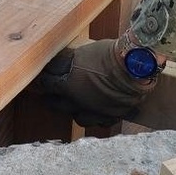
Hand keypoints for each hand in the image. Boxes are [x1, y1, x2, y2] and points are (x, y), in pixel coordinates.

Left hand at [34, 39, 158, 126]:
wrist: (136, 69)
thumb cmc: (110, 55)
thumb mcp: (84, 52)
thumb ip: (70, 61)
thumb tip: (60, 62)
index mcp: (68, 86)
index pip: (48, 85)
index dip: (42, 81)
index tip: (39, 79)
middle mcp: (78, 104)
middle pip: (58, 105)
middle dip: (51, 99)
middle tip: (48, 94)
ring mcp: (95, 113)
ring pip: (78, 118)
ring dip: (74, 111)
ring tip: (73, 104)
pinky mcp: (111, 117)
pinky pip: (100, 122)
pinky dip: (96, 116)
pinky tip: (96, 110)